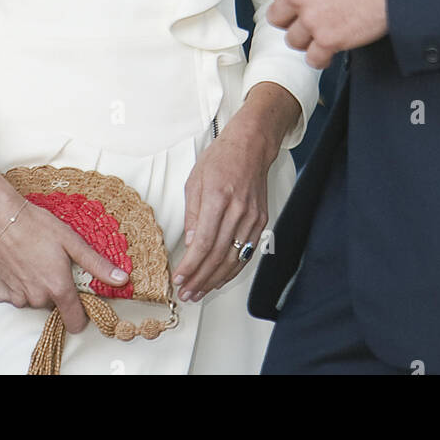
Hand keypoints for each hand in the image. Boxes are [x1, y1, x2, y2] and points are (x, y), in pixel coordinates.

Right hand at [0, 183, 129, 333]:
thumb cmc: (37, 225)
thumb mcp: (72, 241)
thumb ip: (97, 265)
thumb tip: (122, 280)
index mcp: (58, 287)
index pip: (75, 321)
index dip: (81, 312)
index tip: (80, 299)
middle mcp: (37, 298)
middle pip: (53, 305)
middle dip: (56, 289)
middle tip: (52, 263)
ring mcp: (16, 297)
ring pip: (34, 300)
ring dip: (36, 287)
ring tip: (34, 259)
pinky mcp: (0, 293)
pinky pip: (14, 296)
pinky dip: (17, 284)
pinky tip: (17, 263)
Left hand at [171, 108, 277, 302]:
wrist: (252, 145)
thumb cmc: (221, 158)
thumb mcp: (195, 180)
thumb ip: (192, 214)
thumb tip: (189, 244)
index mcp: (218, 197)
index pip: (203, 242)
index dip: (190, 265)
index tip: (179, 279)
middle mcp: (238, 210)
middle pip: (218, 255)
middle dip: (200, 279)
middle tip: (186, 294)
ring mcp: (252, 217)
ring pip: (233, 259)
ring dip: (215, 280)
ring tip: (199, 292)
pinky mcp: (261, 221)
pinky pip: (246, 252)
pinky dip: (232, 270)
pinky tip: (219, 279)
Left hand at [266, 0, 388, 66]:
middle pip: (275, 17)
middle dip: (288, 18)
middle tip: (304, 17)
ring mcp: (311, 21)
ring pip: (292, 40)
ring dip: (305, 38)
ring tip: (319, 32)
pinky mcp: (328, 41)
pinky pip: (312, 59)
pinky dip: (320, 58)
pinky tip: (328, 51)